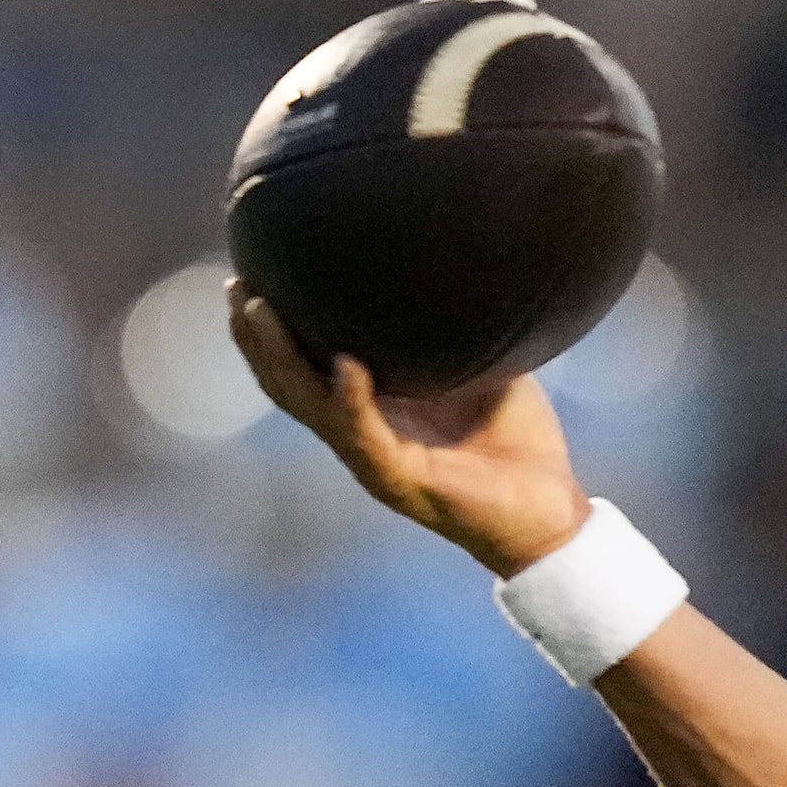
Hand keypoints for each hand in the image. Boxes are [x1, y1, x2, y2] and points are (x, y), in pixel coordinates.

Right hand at [229, 279, 591, 576]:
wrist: (550, 517)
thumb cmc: (522, 446)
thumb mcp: (490, 374)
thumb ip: (466, 333)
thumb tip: (466, 269)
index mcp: (376, 410)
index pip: (307, 365)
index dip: (275, 327)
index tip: (252, 274)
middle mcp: (362, 434)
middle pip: (287, 383)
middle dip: (255, 337)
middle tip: (236, 286)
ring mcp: (375, 460)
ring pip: (308, 405)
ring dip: (279, 358)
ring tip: (258, 310)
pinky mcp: (401, 481)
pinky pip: (365, 437)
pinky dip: (351, 400)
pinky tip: (344, 365)